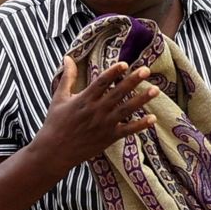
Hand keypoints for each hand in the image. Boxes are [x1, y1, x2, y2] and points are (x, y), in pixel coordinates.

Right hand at [33, 57, 157, 174]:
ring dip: (141, 99)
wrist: (55, 151)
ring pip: (126, 110)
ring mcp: (104, 124)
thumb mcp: (59, 97)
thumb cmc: (56, 122)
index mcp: (84, 99)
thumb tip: (68, 57)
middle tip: (146, 70)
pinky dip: (140, 125)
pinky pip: (128, 130)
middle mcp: (96, 110)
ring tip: (155, 90)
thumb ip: (67, 77)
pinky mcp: (109, 137)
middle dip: (133, 81)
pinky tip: (153, 118)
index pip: (101, 82)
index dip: (113, 72)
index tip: (125, 64)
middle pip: (117, 93)